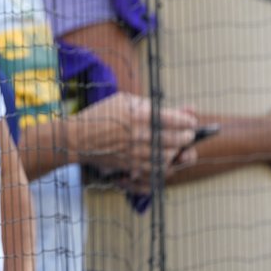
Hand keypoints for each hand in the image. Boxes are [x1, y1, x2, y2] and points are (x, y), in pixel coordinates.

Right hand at [77, 93, 197, 193]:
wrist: (78, 139)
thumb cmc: (103, 115)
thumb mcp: (125, 101)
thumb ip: (152, 105)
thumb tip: (182, 111)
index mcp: (141, 115)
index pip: (177, 120)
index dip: (188, 122)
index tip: (191, 123)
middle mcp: (141, 135)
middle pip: (177, 140)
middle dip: (186, 137)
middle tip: (187, 136)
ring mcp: (137, 153)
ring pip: (170, 157)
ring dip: (176, 152)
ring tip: (174, 147)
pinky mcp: (132, 167)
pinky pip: (157, 170)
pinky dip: (164, 165)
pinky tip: (162, 158)